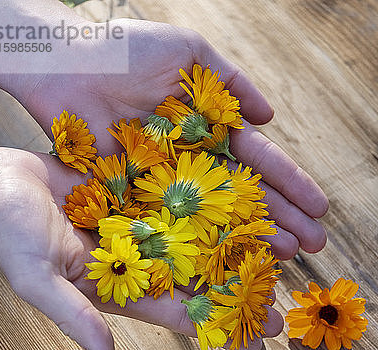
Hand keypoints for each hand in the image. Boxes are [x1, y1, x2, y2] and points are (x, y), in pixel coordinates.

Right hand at [0, 148, 282, 349]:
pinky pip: (177, 196)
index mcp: (120, 289)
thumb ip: (78, 320)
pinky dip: (208, 200)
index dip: (218, 327)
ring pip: (196, 236)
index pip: (179, 314)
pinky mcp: (133, 191)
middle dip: (238, 289)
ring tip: (281, 248)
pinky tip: (242, 199)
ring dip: (234, 243)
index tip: (260, 340)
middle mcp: (136, 260)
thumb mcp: (41, 281)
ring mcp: (137, 224)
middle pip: (198, 278)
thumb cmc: (6, 235)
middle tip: (284, 300)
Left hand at [10, 17, 327, 259]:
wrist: (67, 65)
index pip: (258, 162)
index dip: (288, 185)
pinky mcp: (134, 199)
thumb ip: (231, 81)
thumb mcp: (190, 52)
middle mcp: (192, 162)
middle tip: (311, 247)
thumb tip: (269, 118)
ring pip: (212, 218)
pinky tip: (222, 264)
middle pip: (242, 197)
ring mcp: (164, 184)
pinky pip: (170, 226)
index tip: (318, 209)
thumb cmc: (128, 50)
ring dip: (247, 239)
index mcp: (209, 130)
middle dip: (279, 220)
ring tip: (281, 261)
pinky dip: (195, 246)